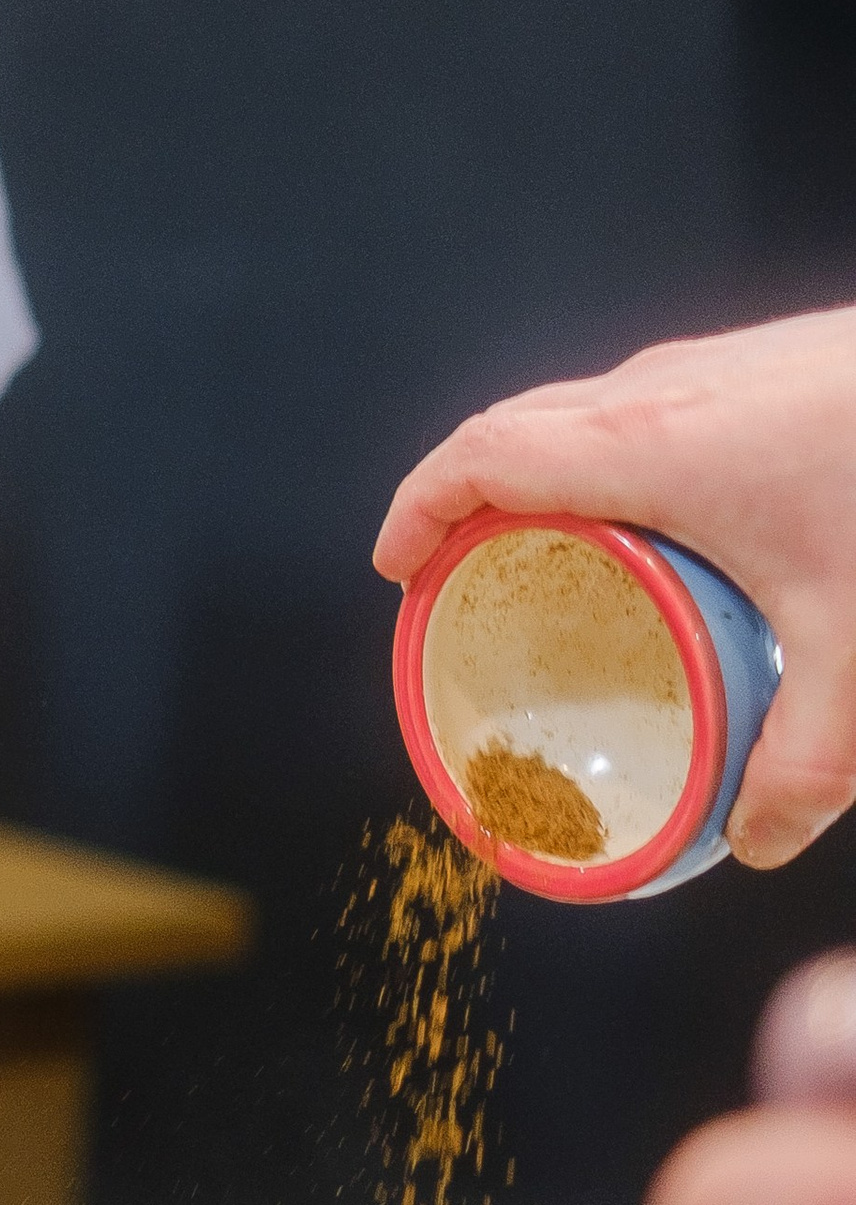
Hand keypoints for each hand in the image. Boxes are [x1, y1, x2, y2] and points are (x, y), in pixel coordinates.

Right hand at [371, 307, 855, 867]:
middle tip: (456, 580)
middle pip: (512, 429)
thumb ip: (807, 762)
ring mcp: (710, 368)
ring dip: (539, 477)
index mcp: (646, 447)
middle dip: (464, 501)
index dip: (417, 507)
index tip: (397, 567)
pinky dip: (604, 461)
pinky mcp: (757, 366)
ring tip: (548, 560)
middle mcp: (659, 390)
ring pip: (577, 411)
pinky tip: (660, 526)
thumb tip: (759, 838)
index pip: (480, 458)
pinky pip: (638, 406)